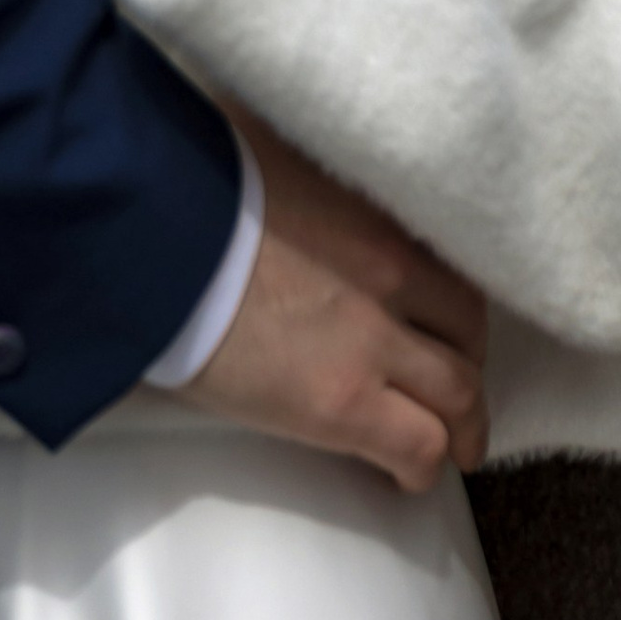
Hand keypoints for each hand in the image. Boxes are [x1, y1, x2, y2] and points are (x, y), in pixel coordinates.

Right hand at [171, 107, 487, 492]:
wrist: (154, 231)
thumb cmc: (192, 176)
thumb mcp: (265, 143)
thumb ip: (299, 166)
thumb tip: (287, 160)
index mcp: (375, 208)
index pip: (449, 264)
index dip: (449, 305)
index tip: (439, 324)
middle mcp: (394, 270)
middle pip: (466, 331)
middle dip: (465, 364)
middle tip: (453, 389)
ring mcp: (375, 341)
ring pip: (459, 396)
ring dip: (460, 427)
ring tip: (453, 448)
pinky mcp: (344, 403)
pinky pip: (417, 447)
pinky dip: (421, 468)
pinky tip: (405, 476)